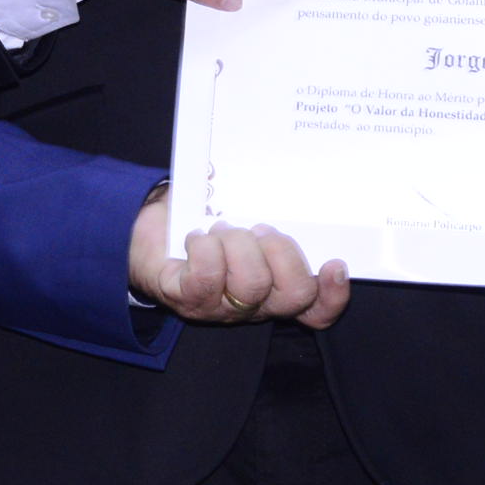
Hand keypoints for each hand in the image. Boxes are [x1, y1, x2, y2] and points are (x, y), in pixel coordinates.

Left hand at [130, 191, 350, 327]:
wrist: (149, 233)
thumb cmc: (205, 219)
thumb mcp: (244, 212)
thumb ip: (271, 205)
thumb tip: (288, 176)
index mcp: (276, 286)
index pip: (317, 309)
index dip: (333, 294)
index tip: (335, 263)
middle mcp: (255, 304)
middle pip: (294, 295)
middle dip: (281, 252)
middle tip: (258, 229)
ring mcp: (222, 307)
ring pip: (252, 285)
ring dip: (237, 245)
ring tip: (221, 230)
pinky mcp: (188, 299)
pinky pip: (208, 278)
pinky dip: (205, 249)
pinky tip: (197, 237)